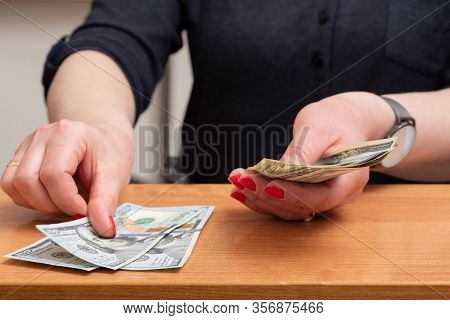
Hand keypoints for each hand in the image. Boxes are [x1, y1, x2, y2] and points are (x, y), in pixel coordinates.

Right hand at [1, 119, 133, 236]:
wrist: (104, 138)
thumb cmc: (109, 152)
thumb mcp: (116, 175)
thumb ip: (106, 201)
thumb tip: (103, 228)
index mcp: (68, 135)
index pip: (53, 174)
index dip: (67, 201)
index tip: (84, 212)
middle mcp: (43, 137)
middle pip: (27, 180)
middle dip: (50, 205)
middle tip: (74, 209)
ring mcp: (29, 145)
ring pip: (13, 184)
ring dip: (36, 204)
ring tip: (63, 203)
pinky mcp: (21, 156)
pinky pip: (11, 184)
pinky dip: (29, 199)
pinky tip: (51, 198)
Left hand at [228, 92, 394, 219]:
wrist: (343, 120)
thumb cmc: (335, 120)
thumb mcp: (320, 127)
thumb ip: (303, 151)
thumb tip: (282, 170)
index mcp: (350, 179)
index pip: (319, 197)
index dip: (291, 195)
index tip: (267, 185)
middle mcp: (338, 194)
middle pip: (300, 206)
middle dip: (267, 196)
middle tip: (242, 181)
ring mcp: (322, 197)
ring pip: (289, 208)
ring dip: (259, 198)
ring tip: (237, 183)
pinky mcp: (308, 195)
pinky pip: (284, 202)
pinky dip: (261, 197)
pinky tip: (241, 190)